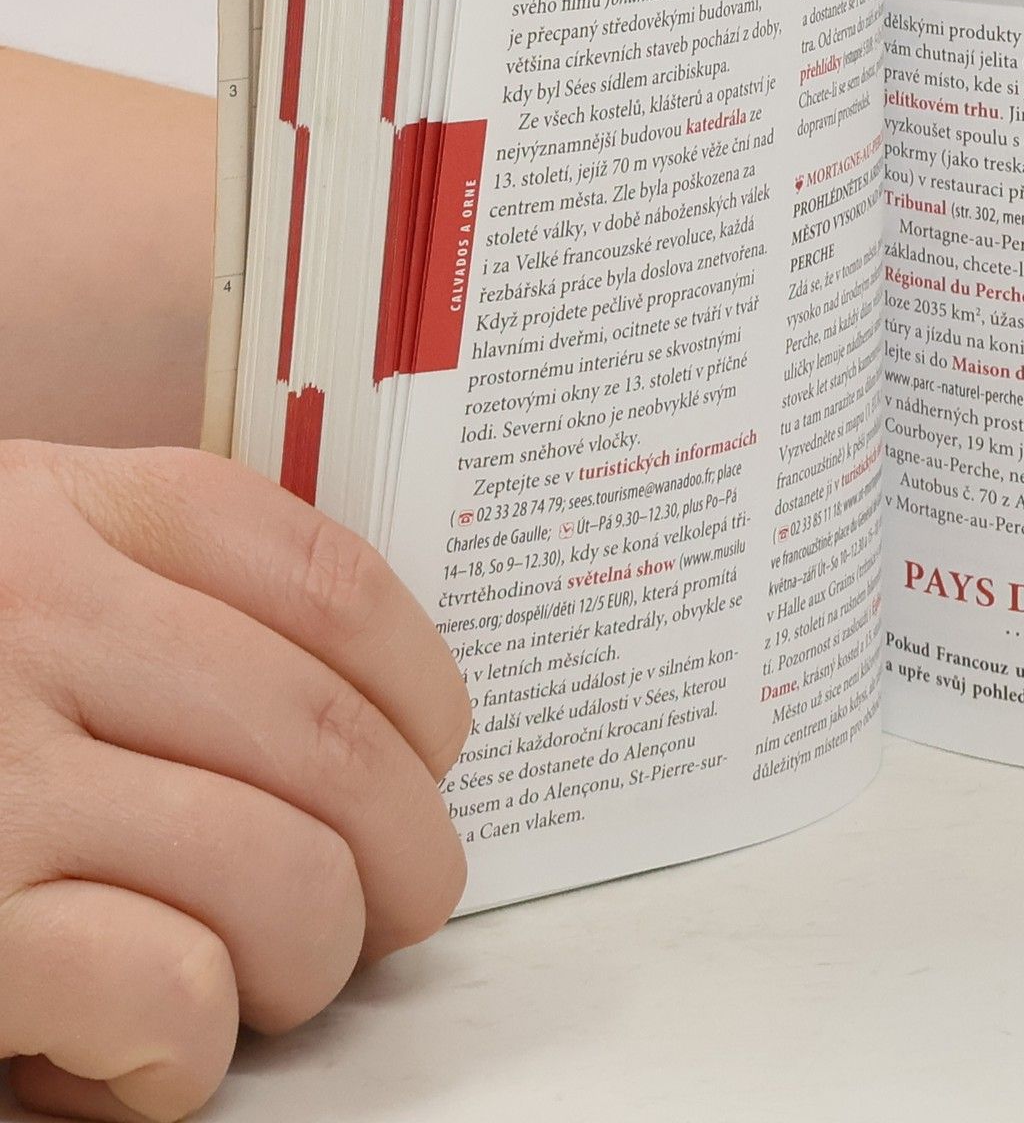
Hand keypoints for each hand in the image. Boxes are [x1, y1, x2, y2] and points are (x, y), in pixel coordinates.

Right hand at [0, 441, 471, 1120]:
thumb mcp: (11, 568)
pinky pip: (164, 988)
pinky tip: (144, 1051)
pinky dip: (191, 1046)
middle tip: (397, 905)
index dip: (422, 689)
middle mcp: (25, 621)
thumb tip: (369, 722)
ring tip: (271, 981)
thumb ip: (154, 595)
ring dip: (313, 957)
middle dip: (407, 853)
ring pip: (278, 873)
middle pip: (328, 743)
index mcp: (64, 512)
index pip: (325, 581)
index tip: (439, 753)